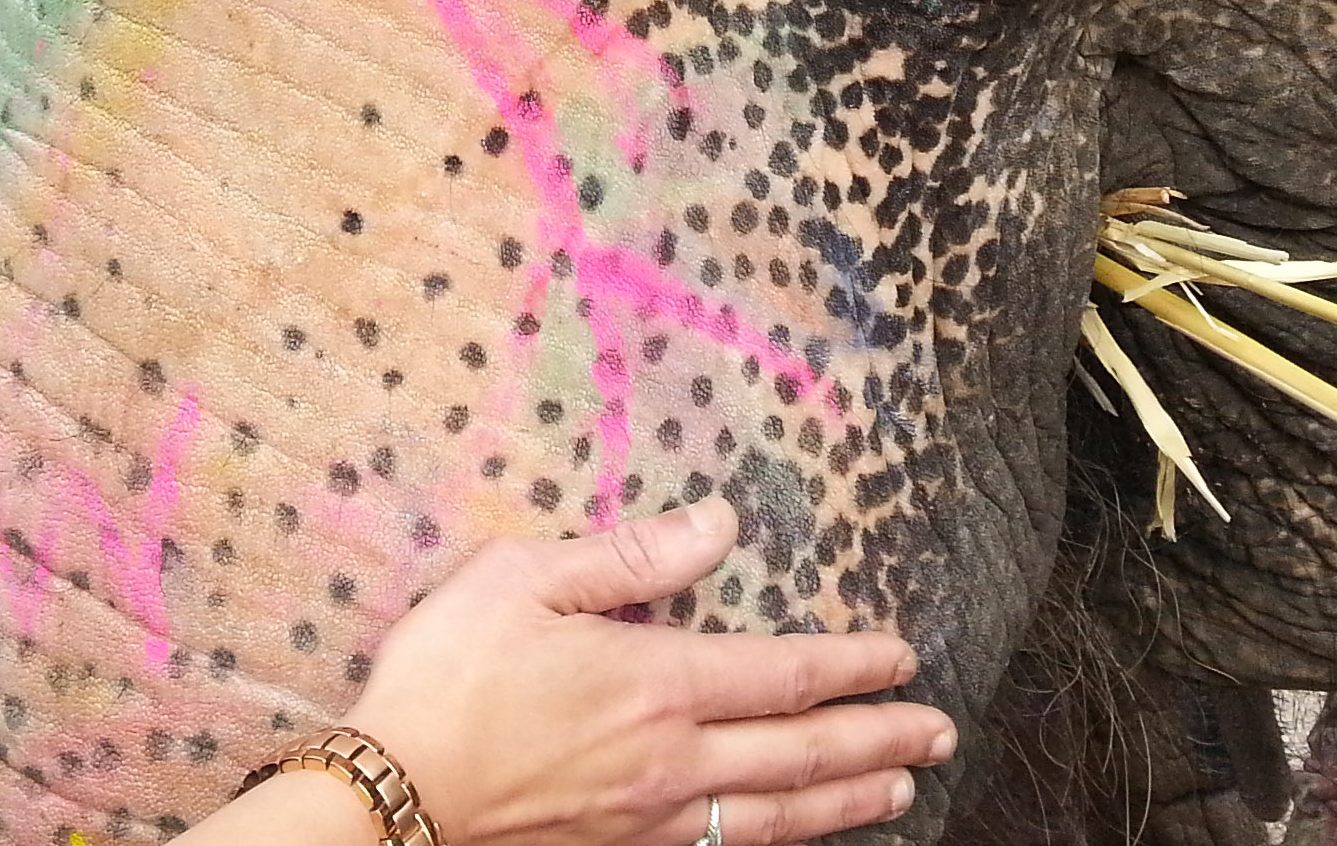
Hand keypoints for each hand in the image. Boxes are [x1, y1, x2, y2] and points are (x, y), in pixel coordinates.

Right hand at [346, 498, 953, 845]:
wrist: (396, 792)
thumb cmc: (450, 672)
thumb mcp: (524, 577)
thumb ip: (629, 556)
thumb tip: (717, 522)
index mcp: (655, 681)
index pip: (783, 674)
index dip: (851, 666)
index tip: (901, 656)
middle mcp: (673, 759)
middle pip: (803, 754)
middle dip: (879, 739)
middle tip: (939, 731)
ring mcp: (651, 818)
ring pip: (779, 816)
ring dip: (849, 801)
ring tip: (900, 791)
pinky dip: (781, 840)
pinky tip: (794, 834)